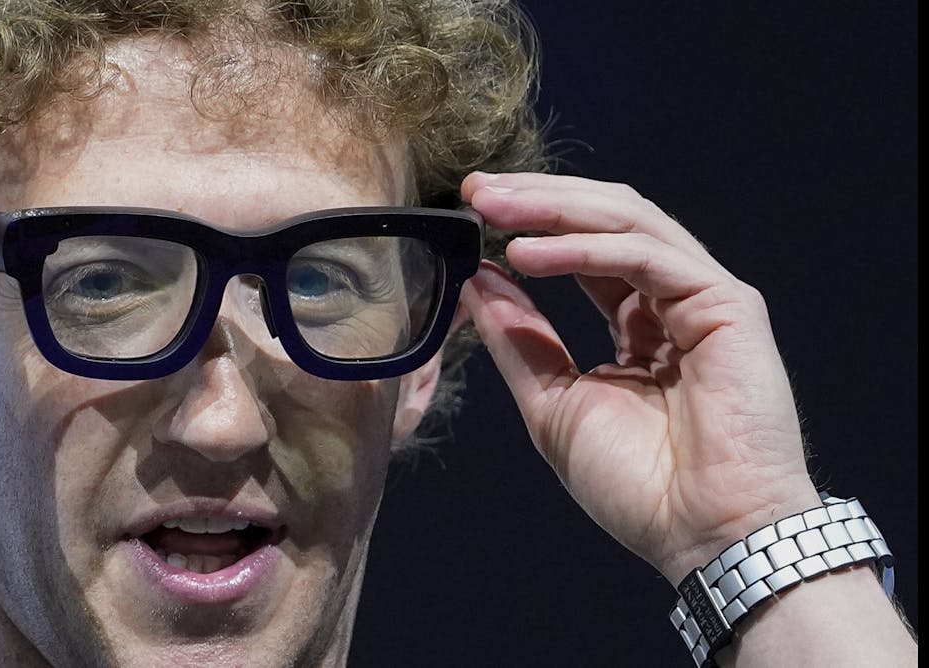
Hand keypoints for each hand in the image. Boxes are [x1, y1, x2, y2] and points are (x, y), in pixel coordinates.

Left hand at [459, 171, 820, 583]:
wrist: (702, 536)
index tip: (470, 211)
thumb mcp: (553, 402)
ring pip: (628, 223)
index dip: (531, 223)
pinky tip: (529, 254)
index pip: (584, 248)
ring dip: (554, 210)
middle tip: (475, 191)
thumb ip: (519, 339)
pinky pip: (645, 258)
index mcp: (638, 323)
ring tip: (491, 208)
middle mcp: (671, 301)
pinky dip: (583, 249)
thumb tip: (476, 281)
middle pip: (606, 220)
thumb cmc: (638, 485)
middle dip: (537, 200)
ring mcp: (702, 298)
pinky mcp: (726, 306)